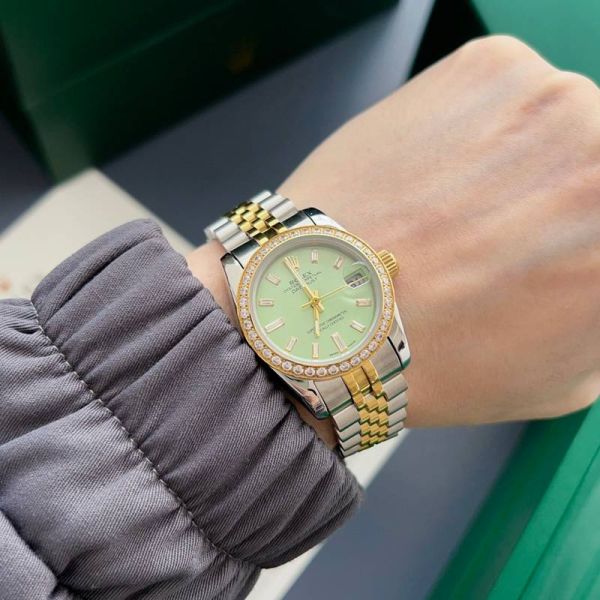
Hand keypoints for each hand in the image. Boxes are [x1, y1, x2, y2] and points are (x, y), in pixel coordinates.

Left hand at [279, 36, 599, 427]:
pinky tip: (435, 176)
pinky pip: (508, 91)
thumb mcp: (561, 377)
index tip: (550, 248)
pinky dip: (479, 127)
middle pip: (595, 162)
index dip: (577, 241)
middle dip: (557, 199)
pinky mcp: (489, 65)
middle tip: (503, 234)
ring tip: (458, 209)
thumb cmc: (433, 358)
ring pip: (558, 122)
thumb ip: (598, 319)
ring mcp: (550, 99)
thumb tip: (594, 278)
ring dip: (520, 160)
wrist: (325, 308)